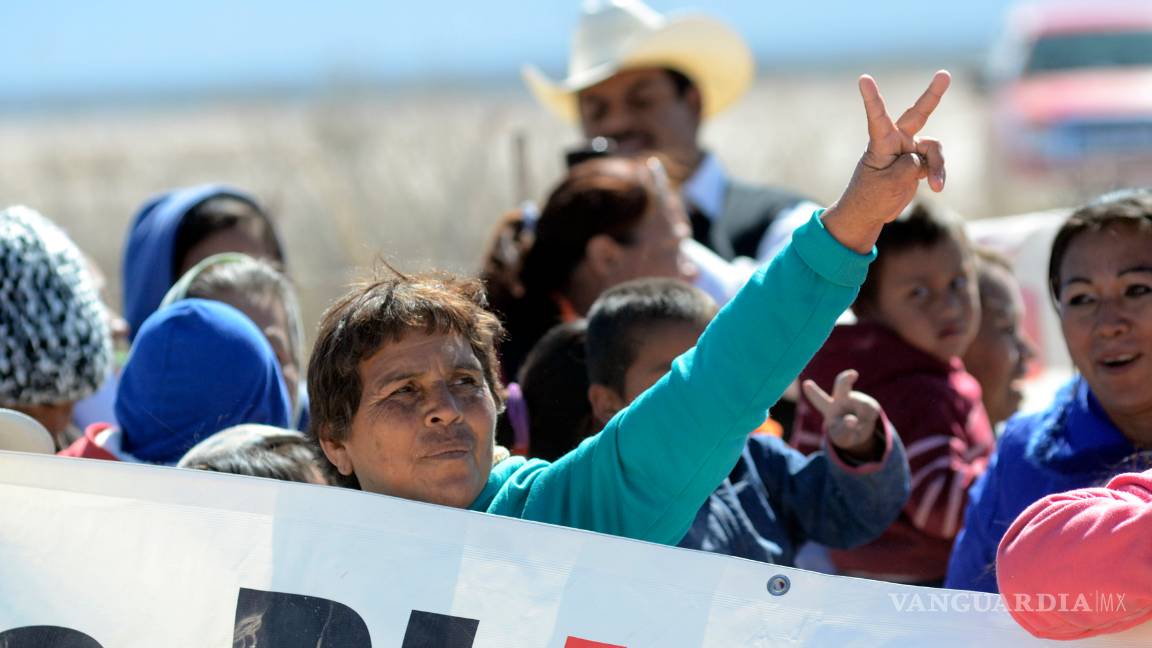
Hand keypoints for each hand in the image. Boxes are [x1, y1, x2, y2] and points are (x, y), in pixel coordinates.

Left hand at [802, 369, 881, 460]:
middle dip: (847, 379)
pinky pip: (872, 411)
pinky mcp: (870, 403)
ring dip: (863, 420)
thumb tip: (853, 421)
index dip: (812, 392)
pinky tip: (866, 422)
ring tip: (858, 426)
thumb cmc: (843, 432)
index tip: (806, 384)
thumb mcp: (841, 436)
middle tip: (853, 374)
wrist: (859, 431)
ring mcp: (856, 399)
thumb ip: (844, 430)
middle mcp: (841, 399)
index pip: (818, 399)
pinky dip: (869, 421)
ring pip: (863, 405)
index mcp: (828, 407)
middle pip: (842, 385)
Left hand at [822, 70, 950, 252]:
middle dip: (932, 95)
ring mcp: (908, 150)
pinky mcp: (917, 162)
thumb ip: (911, 165)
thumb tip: (923, 159)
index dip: (872, 98)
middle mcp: (895, 141)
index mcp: (880, 143)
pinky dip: (938, 174)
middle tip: (944, 74)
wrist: (870, 213)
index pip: (876, 116)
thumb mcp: (891, 183)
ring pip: (933, 149)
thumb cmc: (871, 197)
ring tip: (937, 186)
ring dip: (938, 167)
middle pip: (917, 115)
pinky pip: (935, 163)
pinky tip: (937, 187)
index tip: (863, 79)